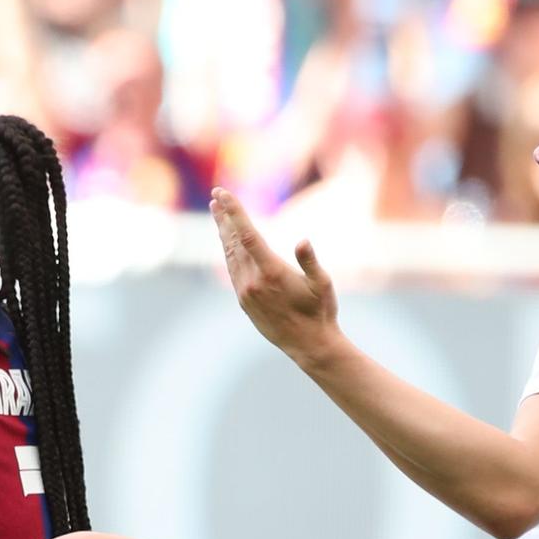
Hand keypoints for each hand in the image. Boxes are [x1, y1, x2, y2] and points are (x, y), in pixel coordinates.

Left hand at [210, 187, 341, 367]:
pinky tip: (227, 241)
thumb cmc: (320, 312)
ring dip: (223, 232)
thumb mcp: (322, 285)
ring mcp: (245, 291)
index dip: (234, 211)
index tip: (223, 193)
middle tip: (215, 195)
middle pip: (233, 240)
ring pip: (229, 254)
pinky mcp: (244, 300)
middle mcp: (253, 280)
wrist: (308, 345)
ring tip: (217, 213)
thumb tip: (302, 241)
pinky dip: (228, 251)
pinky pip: (232, 269)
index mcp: (271, 272)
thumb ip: (311, 262)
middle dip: (224, 216)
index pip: (247, 234)